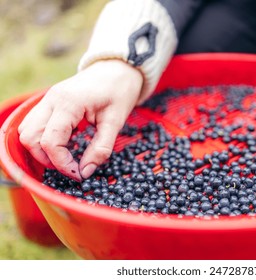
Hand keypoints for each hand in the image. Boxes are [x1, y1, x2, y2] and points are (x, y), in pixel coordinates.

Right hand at [18, 60, 142, 180]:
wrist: (118, 68)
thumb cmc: (120, 91)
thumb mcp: (116, 121)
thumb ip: (101, 148)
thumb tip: (85, 172)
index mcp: (69, 103)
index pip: (50, 141)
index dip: (62, 163)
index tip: (79, 174)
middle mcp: (52, 99)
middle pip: (30, 137)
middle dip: (47, 158)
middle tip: (72, 167)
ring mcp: (48, 99)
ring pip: (27, 130)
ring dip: (42, 149)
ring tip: (67, 156)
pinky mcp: (50, 101)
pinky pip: (34, 124)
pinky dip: (43, 138)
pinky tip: (65, 143)